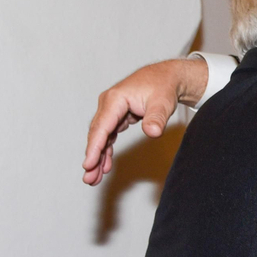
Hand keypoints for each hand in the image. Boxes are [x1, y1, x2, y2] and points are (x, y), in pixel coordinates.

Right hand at [82, 57, 209, 185]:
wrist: (168, 77)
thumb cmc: (163, 87)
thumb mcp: (162, 103)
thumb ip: (156, 118)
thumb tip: (152, 132)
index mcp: (115, 99)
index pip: (102, 127)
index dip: (95, 148)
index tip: (88, 164)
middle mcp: (108, 104)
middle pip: (97, 135)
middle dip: (92, 158)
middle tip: (89, 179)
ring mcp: (111, 110)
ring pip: (101, 137)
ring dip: (97, 157)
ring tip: (93, 178)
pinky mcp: (116, 116)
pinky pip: (108, 136)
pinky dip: (106, 150)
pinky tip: (105, 165)